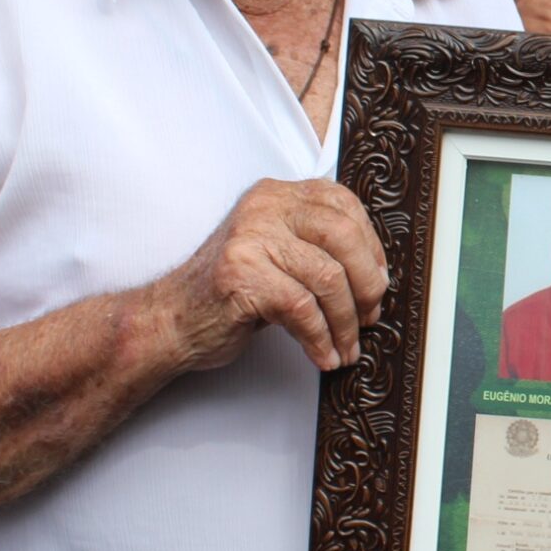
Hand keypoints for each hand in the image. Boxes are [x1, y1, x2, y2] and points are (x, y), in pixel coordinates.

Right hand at [158, 179, 389, 372]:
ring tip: (345, 346)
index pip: (343, 205)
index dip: (371, 247)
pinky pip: (302, 308)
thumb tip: (376, 276)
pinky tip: (322, 355)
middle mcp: (264, 208)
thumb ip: (317, 248)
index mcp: (277, 195)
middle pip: (343, 237)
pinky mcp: (242, 276)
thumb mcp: (278, 254)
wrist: (172, 319)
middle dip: (366, 284)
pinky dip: (320, 339)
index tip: (377, 282)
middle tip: (369, 317)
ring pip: (327, 278)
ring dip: (344, 323)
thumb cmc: (231, 292)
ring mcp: (250, 238)